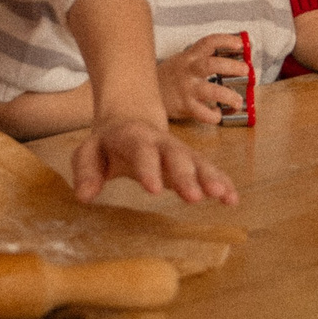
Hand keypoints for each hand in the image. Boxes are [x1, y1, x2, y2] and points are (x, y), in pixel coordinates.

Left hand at [72, 113, 239, 204]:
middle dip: (186, 176)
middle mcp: (161, 142)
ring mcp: (179, 150)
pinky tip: (233, 200)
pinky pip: (209, 170)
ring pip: (197, 161)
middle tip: (194, 197)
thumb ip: (85, 170)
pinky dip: (223, 182)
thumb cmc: (108, 143)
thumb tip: (84, 196)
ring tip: (223, 197)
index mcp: (134, 137)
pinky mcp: (191, 162)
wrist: (130, 118)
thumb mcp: (89, 151)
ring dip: (210, 178)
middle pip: (176, 156)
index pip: (142, 151)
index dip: (148, 169)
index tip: (153, 190)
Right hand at [157, 34, 249, 125]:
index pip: (208, 42)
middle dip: (232, 66)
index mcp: (189, 57)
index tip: (241, 43)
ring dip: (228, 96)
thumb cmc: (167, 78)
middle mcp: (188, 71)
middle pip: (212, 64)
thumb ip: (199, 60)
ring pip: (211, 91)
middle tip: (246, 70)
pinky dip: (213, 115)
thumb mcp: (180, 62)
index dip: (225, 40)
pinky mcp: (183, 106)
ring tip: (238, 101)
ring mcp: (186, 88)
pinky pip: (202, 113)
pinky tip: (218, 114)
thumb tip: (230, 62)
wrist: (141, 92)